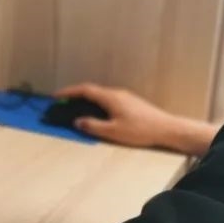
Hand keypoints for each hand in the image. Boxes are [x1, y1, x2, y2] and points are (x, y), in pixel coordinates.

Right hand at [55, 84, 216, 155]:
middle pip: (92, 91)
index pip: (85, 90)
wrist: (166, 129)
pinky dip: (97, 104)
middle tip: (64, 104)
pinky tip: (98, 114)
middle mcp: (116, 93)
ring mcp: (125, 97)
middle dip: (76, 96)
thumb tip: (77, 122)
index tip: (56, 97)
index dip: (69, 92)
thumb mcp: (113, 132)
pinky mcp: (131, 103)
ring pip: (101, 95)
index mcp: (110, 97)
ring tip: (78, 109)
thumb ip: (93, 126)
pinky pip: (108, 100)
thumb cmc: (140, 130)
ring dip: (87, 100)